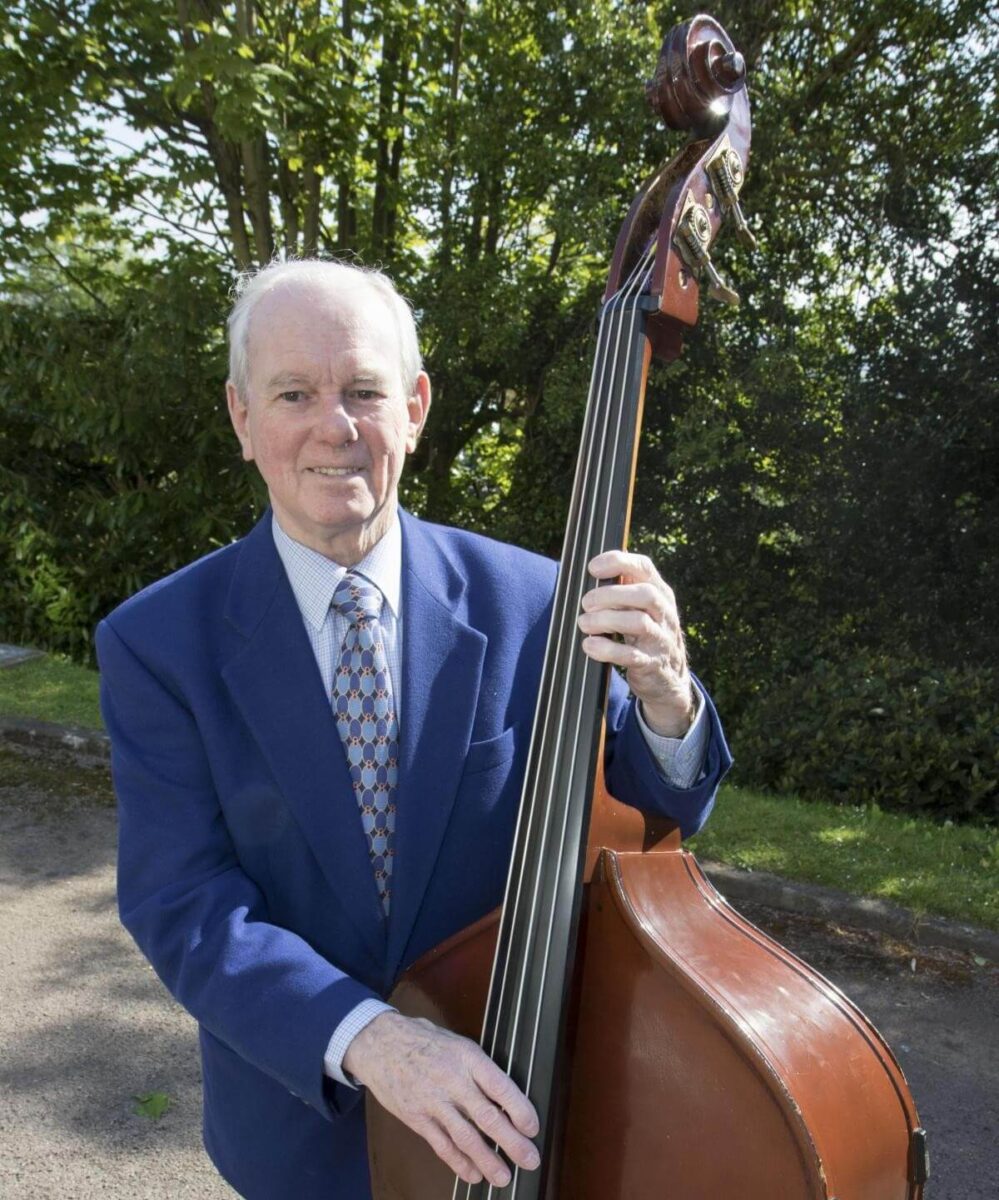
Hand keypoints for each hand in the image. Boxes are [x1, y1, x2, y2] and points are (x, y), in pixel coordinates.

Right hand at [343, 1011, 540, 1186]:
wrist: (379, 1043)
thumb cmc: (423, 1040)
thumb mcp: (456, 1042)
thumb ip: (479, 1068)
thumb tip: (507, 1095)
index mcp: (466, 1057)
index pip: (499, 1086)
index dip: (519, 1109)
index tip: (532, 1127)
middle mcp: (452, 1080)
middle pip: (487, 1116)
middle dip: (511, 1142)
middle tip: (530, 1159)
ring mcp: (433, 1101)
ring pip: (465, 1137)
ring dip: (487, 1160)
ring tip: (503, 1177)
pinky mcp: (416, 1118)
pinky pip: (441, 1145)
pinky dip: (458, 1163)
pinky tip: (472, 1174)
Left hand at [578, 550, 694, 737]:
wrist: (669, 678)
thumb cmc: (646, 634)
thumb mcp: (642, 608)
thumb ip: (624, 589)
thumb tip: (595, 567)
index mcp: (660, 593)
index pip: (644, 567)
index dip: (618, 562)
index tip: (593, 567)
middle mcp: (664, 613)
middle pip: (645, 594)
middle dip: (610, 595)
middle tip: (586, 603)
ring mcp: (661, 640)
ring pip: (638, 623)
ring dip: (605, 620)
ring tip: (585, 623)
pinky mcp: (652, 664)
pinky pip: (631, 656)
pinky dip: (607, 649)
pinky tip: (590, 645)